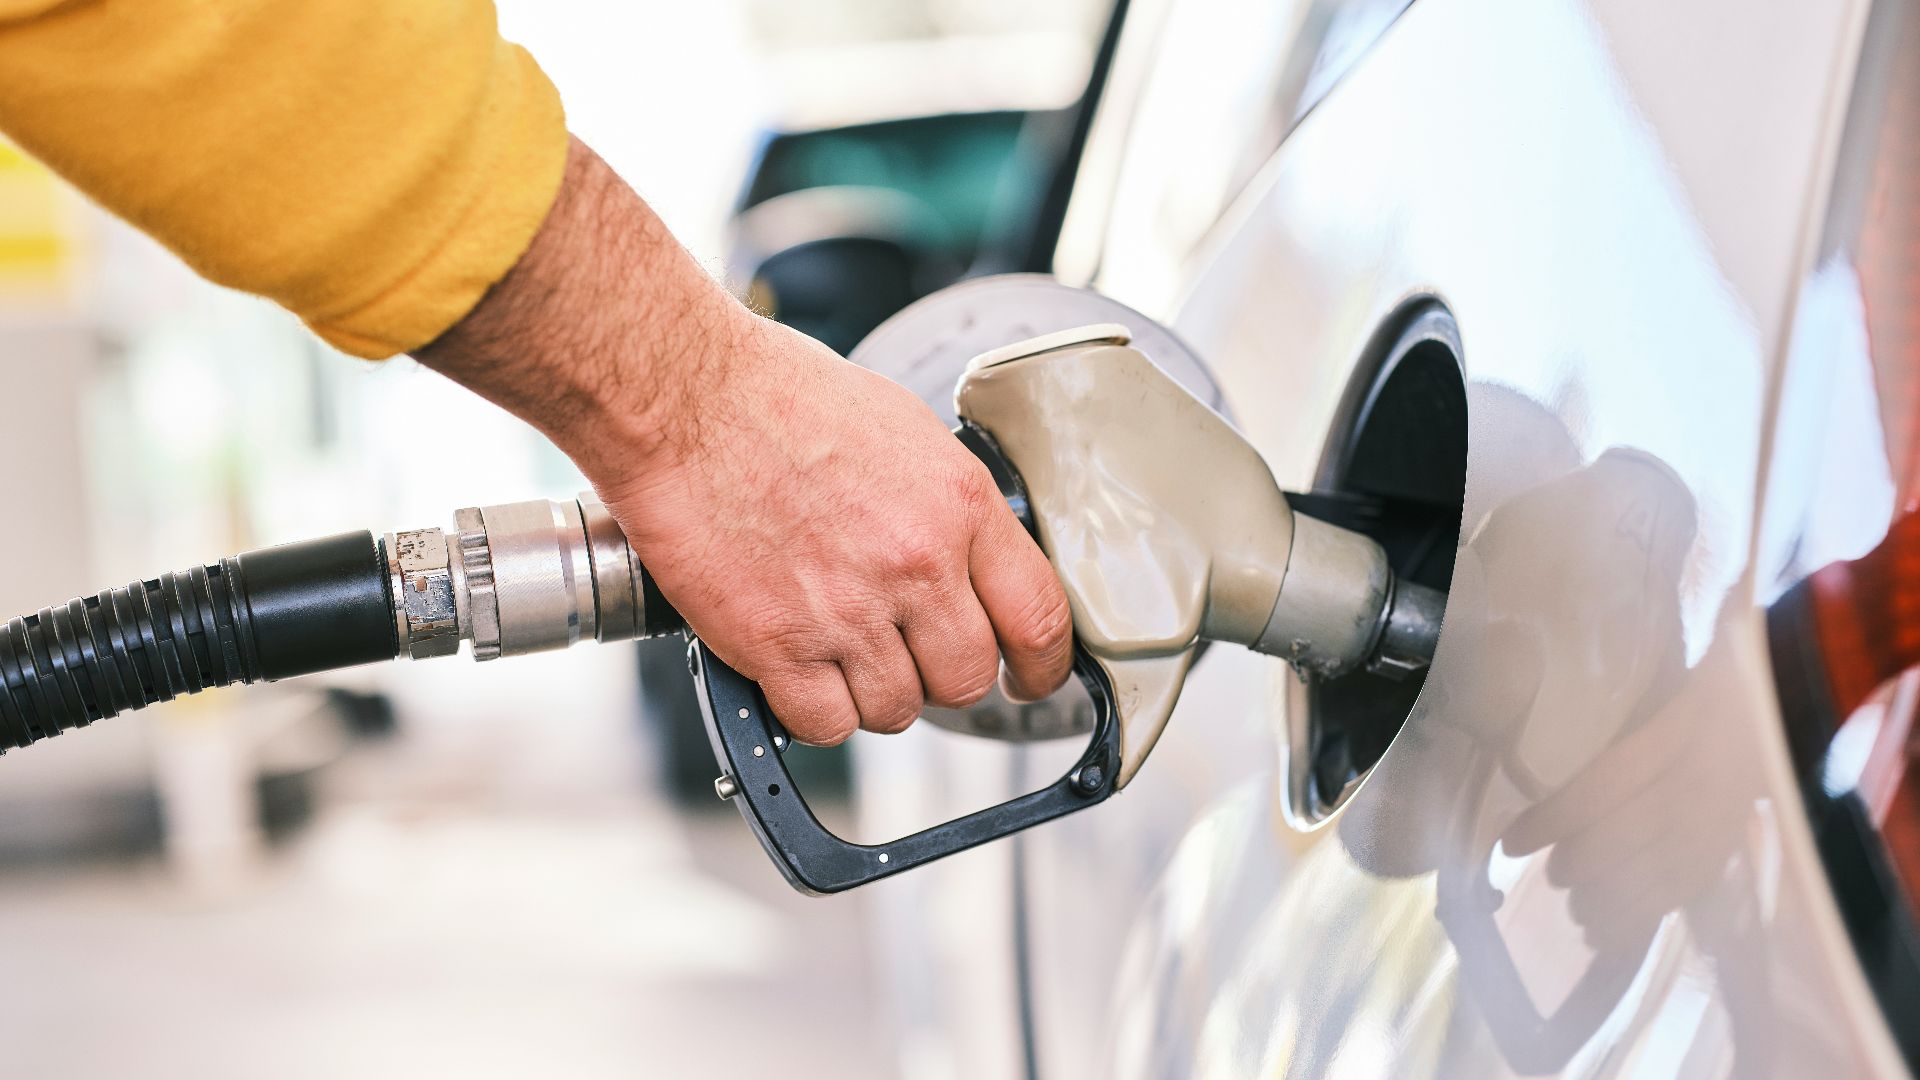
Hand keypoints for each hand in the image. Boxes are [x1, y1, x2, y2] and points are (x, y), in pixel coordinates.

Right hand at [416, 137, 1072, 743]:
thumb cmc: (777, 396)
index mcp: (959, 504)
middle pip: (966, 679)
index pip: (1039, 617)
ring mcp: (848, 611)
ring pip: (896, 710)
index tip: (1030, 679)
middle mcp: (916, 564)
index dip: (1042, 667)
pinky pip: (825, 724)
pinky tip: (795, 670)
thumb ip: (946, 506)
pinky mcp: (778, 645)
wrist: (684, 398)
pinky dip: (812, 711)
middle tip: (907, 654)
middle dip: (940, 676)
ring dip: (872, 693)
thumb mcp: (903, 430)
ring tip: (836, 648)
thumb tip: (967, 559)